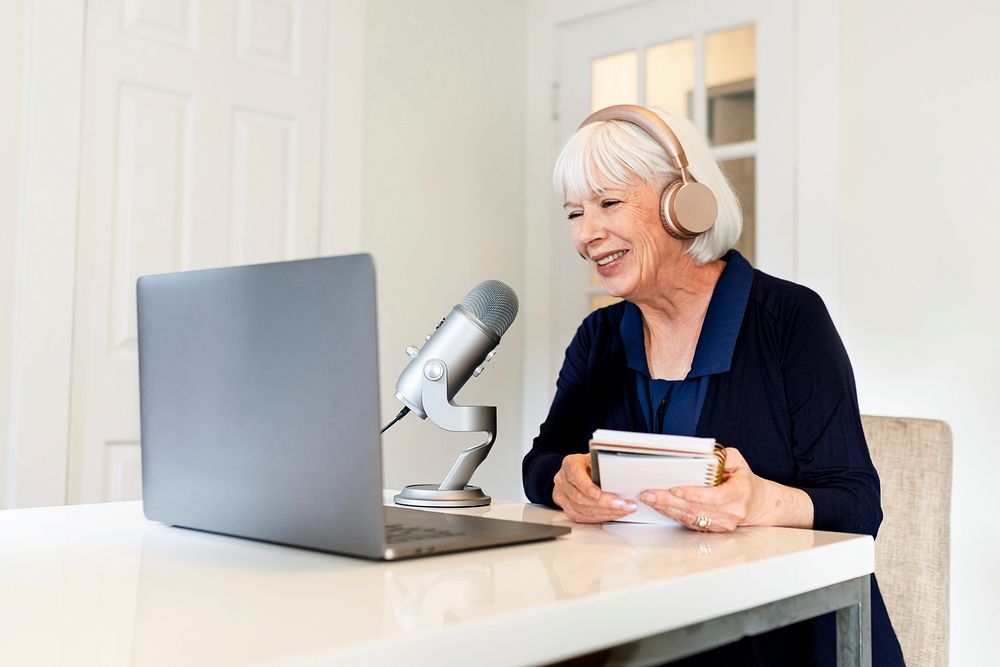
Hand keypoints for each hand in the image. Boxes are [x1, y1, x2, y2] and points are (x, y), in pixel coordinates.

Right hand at [552, 453, 636, 522]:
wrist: (574, 474)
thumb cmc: (587, 465)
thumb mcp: (594, 459)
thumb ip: (602, 466)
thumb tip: (620, 476)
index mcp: (570, 465)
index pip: (576, 477)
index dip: (587, 487)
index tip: (598, 494)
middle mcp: (563, 481)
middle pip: (581, 497)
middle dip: (604, 503)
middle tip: (622, 504)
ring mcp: (564, 497)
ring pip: (584, 510)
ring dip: (606, 512)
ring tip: (623, 510)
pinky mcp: (569, 510)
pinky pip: (585, 518)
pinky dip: (601, 517)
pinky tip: (613, 514)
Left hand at [638, 448, 764, 531]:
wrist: (755, 503)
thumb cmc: (743, 479)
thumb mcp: (737, 460)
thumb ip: (721, 456)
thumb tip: (702, 456)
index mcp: (739, 493)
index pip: (714, 497)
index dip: (693, 494)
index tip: (674, 489)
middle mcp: (731, 512)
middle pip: (696, 508)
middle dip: (669, 501)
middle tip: (649, 494)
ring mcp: (723, 523)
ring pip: (690, 517)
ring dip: (667, 508)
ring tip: (650, 499)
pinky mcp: (714, 529)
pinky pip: (691, 523)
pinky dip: (674, 514)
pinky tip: (661, 507)